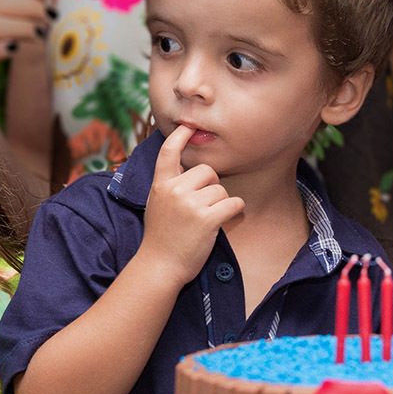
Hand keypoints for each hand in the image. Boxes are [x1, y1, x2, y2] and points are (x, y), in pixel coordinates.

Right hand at [139, 125, 243, 288]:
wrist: (159, 266)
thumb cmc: (161, 238)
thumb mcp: (156, 205)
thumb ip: (169, 185)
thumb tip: (186, 168)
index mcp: (160, 185)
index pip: (169, 152)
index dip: (180, 136)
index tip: (188, 127)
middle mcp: (173, 190)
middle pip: (207, 170)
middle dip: (211, 185)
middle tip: (203, 206)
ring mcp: (189, 204)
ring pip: (221, 189)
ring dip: (221, 202)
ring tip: (207, 220)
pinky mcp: (206, 219)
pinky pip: (233, 203)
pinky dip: (235, 210)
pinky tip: (227, 218)